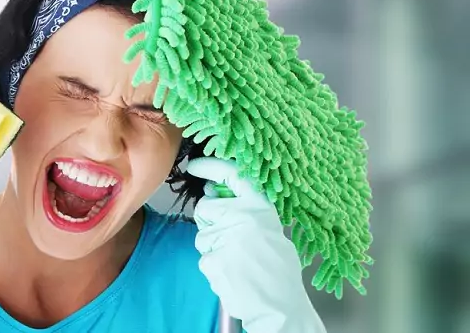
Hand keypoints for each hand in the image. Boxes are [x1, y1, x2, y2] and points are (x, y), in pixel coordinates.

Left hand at [188, 157, 325, 332]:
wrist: (280, 307)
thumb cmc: (278, 271)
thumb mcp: (272, 229)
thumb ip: (246, 210)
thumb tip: (215, 194)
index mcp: (260, 207)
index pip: (230, 174)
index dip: (209, 166)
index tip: (194, 165)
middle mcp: (242, 217)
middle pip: (205, 207)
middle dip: (209, 221)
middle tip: (228, 238)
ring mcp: (226, 238)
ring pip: (201, 234)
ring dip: (212, 246)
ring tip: (236, 260)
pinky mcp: (213, 260)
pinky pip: (203, 258)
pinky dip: (213, 267)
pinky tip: (232, 274)